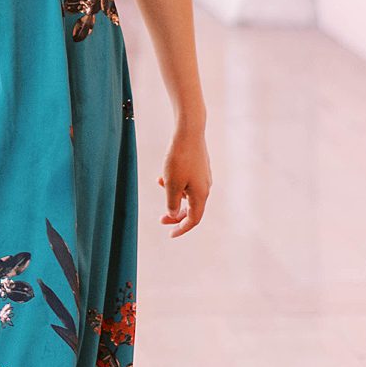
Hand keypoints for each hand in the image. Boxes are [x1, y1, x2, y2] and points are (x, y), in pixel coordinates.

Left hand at [159, 123, 210, 237]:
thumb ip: (172, 202)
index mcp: (200, 195)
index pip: (193, 219)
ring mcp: (203, 177)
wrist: (189, 132)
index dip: (182, 229)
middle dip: (175, 214)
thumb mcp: (172, 184)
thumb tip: (174, 214)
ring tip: (160, 183)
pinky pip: (186, 182)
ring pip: (187, 194)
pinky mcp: (199, 167)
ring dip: (173, 195)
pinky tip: (163, 175)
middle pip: (191, 208)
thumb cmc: (179, 158)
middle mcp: (205, 187)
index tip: (170, 235)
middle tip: (161, 219)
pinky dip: (175, 183)